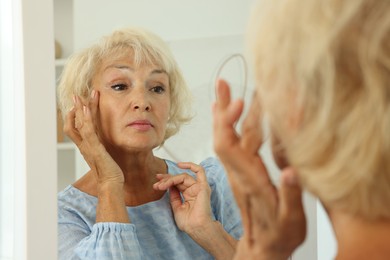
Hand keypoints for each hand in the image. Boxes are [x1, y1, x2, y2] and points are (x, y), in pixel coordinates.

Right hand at [63, 90, 123, 185]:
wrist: (110, 184)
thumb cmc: (110, 173)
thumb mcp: (105, 157)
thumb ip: (103, 149)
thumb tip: (106, 144)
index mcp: (87, 147)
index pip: (76, 128)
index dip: (75, 116)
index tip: (80, 106)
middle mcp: (85, 145)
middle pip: (75, 123)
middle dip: (75, 108)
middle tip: (76, 95)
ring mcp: (89, 147)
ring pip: (80, 124)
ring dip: (81, 109)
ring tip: (81, 96)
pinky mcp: (95, 148)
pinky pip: (88, 130)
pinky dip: (86, 118)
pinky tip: (87, 108)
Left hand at [153, 162, 212, 234]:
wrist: (196, 228)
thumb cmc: (188, 222)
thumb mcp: (177, 207)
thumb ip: (174, 196)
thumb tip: (169, 186)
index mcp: (189, 195)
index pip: (177, 184)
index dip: (166, 181)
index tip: (156, 183)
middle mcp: (194, 189)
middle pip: (179, 179)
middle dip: (166, 180)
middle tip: (156, 184)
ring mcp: (199, 187)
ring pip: (183, 177)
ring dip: (171, 179)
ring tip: (161, 185)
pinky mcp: (203, 186)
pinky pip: (199, 171)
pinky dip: (190, 165)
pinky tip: (179, 165)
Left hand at [212, 79, 305, 259]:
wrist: (263, 247)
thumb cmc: (278, 235)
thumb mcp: (289, 221)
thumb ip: (289, 197)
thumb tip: (290, 172)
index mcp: (249, 180)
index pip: (230, 147)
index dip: (229, 123)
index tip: (235, 100)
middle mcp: (239, 172)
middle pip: (225, 136)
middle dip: (224, 108)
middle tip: (223, 83)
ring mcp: (239, 171)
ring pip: (229, 137)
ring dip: (226, 113)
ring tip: (225, 90)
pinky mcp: (243, 171)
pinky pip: (234, 144)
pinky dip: (233, 125)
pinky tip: (234, 113)